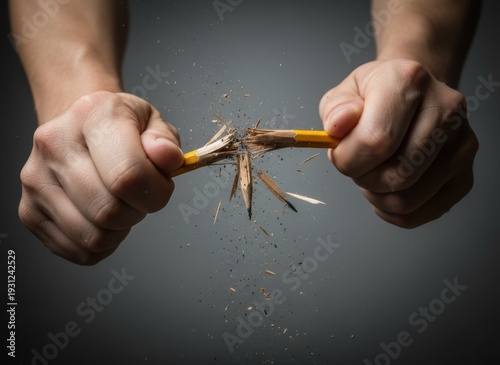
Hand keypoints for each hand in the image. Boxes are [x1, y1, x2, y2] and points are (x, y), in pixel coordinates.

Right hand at [19, 91, 183, 264]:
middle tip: (139, 195)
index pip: (127, 175)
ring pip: (94, 237)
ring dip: (120, 230)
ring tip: (120, 203)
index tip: (161, 185)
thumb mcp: (152, 122)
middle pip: (109, 210)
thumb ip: (165, 142)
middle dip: (138, 211)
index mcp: (91, 115)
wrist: (80, 128)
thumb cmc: (121, 128)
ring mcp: (36, 180)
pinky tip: (103, 218)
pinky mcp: (30, 211)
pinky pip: (79, 251)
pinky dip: (102, 244)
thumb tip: (168, 159)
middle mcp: (55, 144)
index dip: (156, 192)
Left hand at [319, 59, 477, 227]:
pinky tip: (387, 191)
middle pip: (396, 176)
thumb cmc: (376, 96)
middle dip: (363, 179)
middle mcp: (446, 110)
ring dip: (378, 196)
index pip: (377, 141)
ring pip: (408, 200)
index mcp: (409, 82)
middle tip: (357, 165)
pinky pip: (423, 213)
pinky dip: (395, 212)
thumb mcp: (346, 92)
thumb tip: (338, 126)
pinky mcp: (466, 174)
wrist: (413, 94)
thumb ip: (336, 109)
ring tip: (373, 174)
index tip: (339, 154)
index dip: (348, 159)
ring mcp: (462, 145)